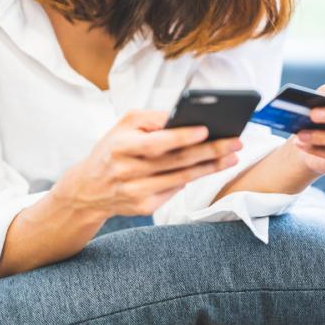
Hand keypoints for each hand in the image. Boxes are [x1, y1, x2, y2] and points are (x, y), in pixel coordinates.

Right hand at [53, 109, 242, 218]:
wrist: (88, 189)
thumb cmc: (113, 148)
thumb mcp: (124, 125)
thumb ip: (153, 118)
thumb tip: (185, 116)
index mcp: (121, 147)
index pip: (156, 143)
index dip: (182, 137)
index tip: (207, 129)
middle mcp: (127, 171)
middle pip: (176, 162)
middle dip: (210, 151)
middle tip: (236, 142)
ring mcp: (136, 193)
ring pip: (182, 178)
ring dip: (211, 167)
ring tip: (233, 155)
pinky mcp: (144, 207)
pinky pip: (176, 190)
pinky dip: (195, 178)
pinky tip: (213, 167)